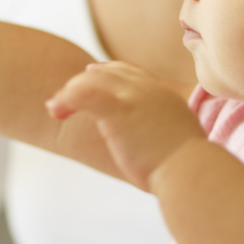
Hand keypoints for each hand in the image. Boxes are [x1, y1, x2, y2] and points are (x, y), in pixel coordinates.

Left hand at [45, 61, 205, 189]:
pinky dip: (64, 99)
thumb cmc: (186, 169)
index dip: (106, 71)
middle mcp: (147, 89)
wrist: (189, 173)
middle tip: (60, 101)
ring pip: (89, 81)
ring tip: (54, 110)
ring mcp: (133, 96)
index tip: (90, 72)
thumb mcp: (179, 141)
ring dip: (67, 94)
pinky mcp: (118, 108)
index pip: (128, 71)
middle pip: (105, 73)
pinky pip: (82, 93)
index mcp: (163, 95)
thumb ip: (164, 132)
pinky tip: (55, 111)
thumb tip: (162, 148)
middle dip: (80, 83)